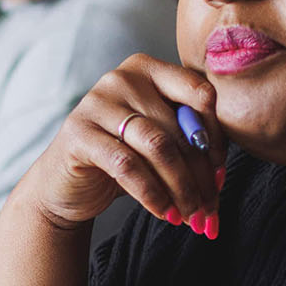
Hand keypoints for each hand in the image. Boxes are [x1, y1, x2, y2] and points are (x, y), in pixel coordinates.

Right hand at [20, 53, 226, 236]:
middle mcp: (122, 77)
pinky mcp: (79, 134)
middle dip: (199, 175)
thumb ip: (188, 142)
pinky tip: (163, 212)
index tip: (219, 174)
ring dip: (181, 188)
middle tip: (209, 209)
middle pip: (179, 128)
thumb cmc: (120, 160)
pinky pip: (127, 166)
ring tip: (189, 216)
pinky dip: (152, 194)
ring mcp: (96, 102)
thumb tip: (220, 174)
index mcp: (149, 69)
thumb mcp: (158, 142)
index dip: (216, 137)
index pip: (200, 94)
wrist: (65, 183)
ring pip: (158, 147)